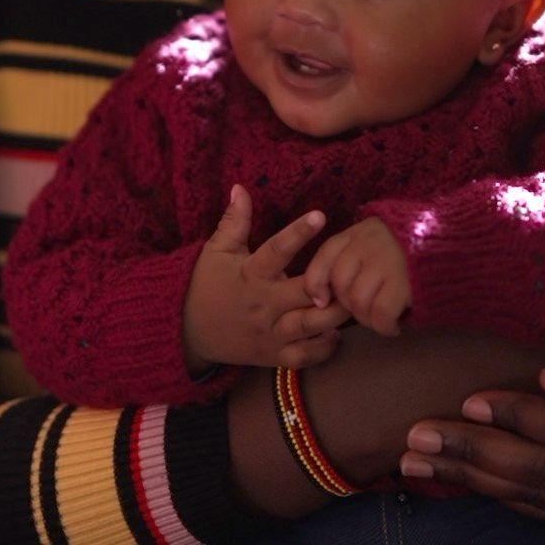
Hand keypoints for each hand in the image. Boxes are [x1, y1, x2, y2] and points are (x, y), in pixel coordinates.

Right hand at [184, 185, 351, 370]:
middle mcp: (263, 304)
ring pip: (309, 326)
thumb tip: (240, 187)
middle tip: (355, 269)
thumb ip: (233, 222)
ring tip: (353, 301)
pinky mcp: (273, 356)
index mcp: (250, 274)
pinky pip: (304, 357)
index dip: (298, 233)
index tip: (320, 215)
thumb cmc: (207, 285)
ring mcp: (270, 332)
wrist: (190, 332)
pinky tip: (336, 335)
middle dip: (330, 282)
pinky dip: (323, 349)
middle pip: (304, 292)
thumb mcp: (216, 251)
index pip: (276, 250)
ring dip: (335, 316)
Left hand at [301, 217, 410, 335]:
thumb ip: (353, 257)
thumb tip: (322, 298)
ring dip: (368, 319)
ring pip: (358, 302)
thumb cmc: (415, 249)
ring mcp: (386, 261)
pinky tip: (395, 326)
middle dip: (349, 306)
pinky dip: (385, 327)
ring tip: (382, 319)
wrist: (458, 242)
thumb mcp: (380, 241)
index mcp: (360, 232)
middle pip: (340, 284)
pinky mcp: (405, 282)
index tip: (321, 301)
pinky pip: (381, 314)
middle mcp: (369, 243)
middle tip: (367, 311)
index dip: (315, 282)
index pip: (325, 256)